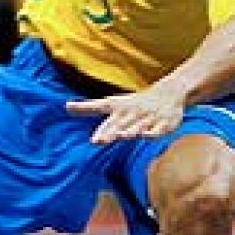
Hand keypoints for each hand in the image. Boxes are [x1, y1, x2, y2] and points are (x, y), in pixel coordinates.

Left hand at [66, 81, 186, 143]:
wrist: (168, 94)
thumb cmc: (134, 103)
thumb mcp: (112, 103)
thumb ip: (90, 108)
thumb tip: (66, 107)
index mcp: (118, 106)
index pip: (99, 107)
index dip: (85, 108)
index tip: (69, 107)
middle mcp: (131, 112)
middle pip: (117, 123)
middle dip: (108, 132)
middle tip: (97, 140)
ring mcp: (147, 117)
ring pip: (137, 126)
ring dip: (129, 131)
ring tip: (121, 136)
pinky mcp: (163, 123)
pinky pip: (157, 130)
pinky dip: (152, 133)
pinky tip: (145, 136)